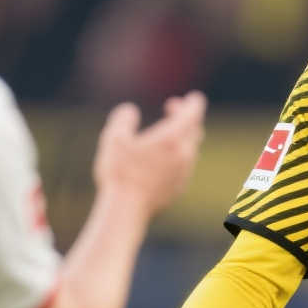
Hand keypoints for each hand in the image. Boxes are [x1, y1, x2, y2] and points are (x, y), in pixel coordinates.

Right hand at [94, 92, 205, 212]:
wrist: (126, 209)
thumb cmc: (119, 172)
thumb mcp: (114, 138)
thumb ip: (123, 118)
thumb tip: (130, 110)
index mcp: (171, 138)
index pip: (192, 114)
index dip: (193, 103)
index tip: (194, 97)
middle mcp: (183, 155)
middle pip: (194, 130)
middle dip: (186, 116)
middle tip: (172, 108)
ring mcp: (183, 173)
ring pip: (190, 149)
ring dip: (182, 136)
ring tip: (167, 132)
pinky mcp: (178, 188)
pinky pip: (184, 166)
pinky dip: (178, 154)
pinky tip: (163, 157)